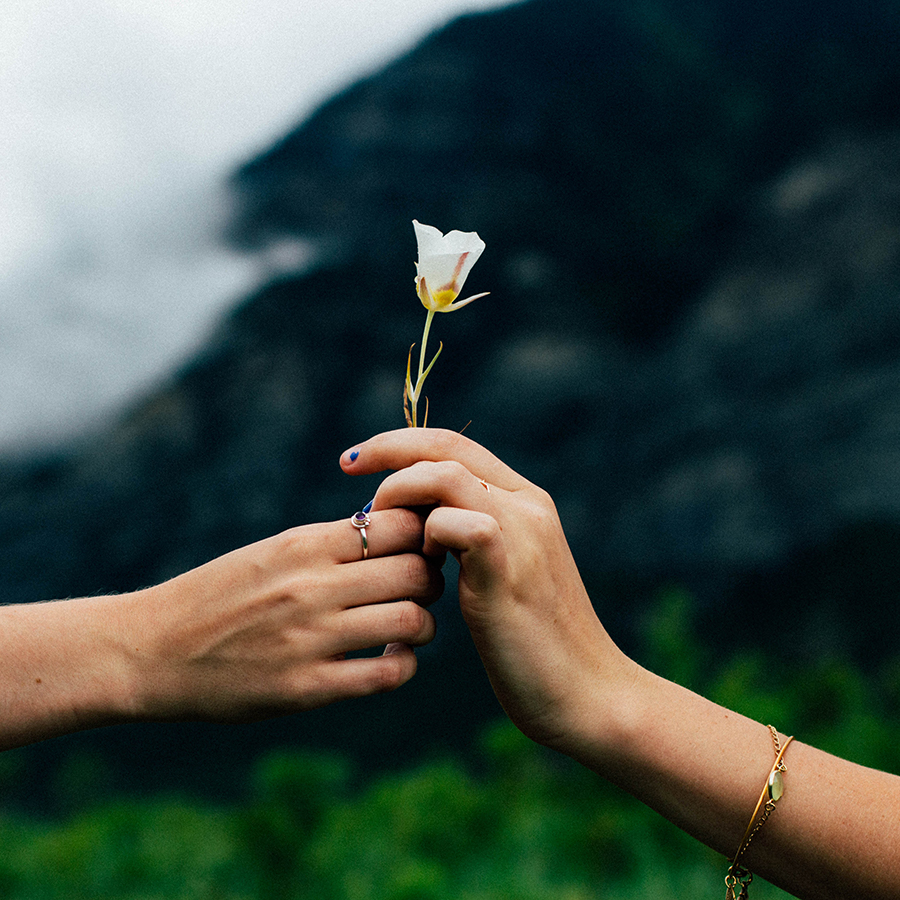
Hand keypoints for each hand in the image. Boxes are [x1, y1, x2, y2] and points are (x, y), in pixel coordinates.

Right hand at [121, 507, 441, 722]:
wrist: (152, 649)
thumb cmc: (219, 594)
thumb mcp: (271, 551)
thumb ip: (330, 543)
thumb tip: (395, 531)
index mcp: (304, 545)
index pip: (399, 525)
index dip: (423, 535)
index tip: (419, 547)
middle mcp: (312, 586)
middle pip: (416, 571)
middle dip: (431, 579)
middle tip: (422, 588)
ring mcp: (311, 638)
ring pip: (412, 621)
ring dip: (423, 624)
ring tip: (408, 626)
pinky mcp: (306, 687)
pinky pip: (386, 674)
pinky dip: (403, 664)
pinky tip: (390, 659)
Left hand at [341, 429, 633, 753]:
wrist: (587, 692)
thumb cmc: (534, 641)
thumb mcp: (501, 574)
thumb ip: (470, 539)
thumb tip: (419, 523)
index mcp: (526, 501)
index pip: (456, 445)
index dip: (402, 444)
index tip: (357, 459)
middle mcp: (528, 505)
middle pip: (446, 447)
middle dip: (388, 450)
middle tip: (348, 468)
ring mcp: (523, 533)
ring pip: (445, 475)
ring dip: (400, 495)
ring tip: (383, 529)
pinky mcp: (509, 569)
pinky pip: (456, 523)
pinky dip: (426, 536)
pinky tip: (425, 567)